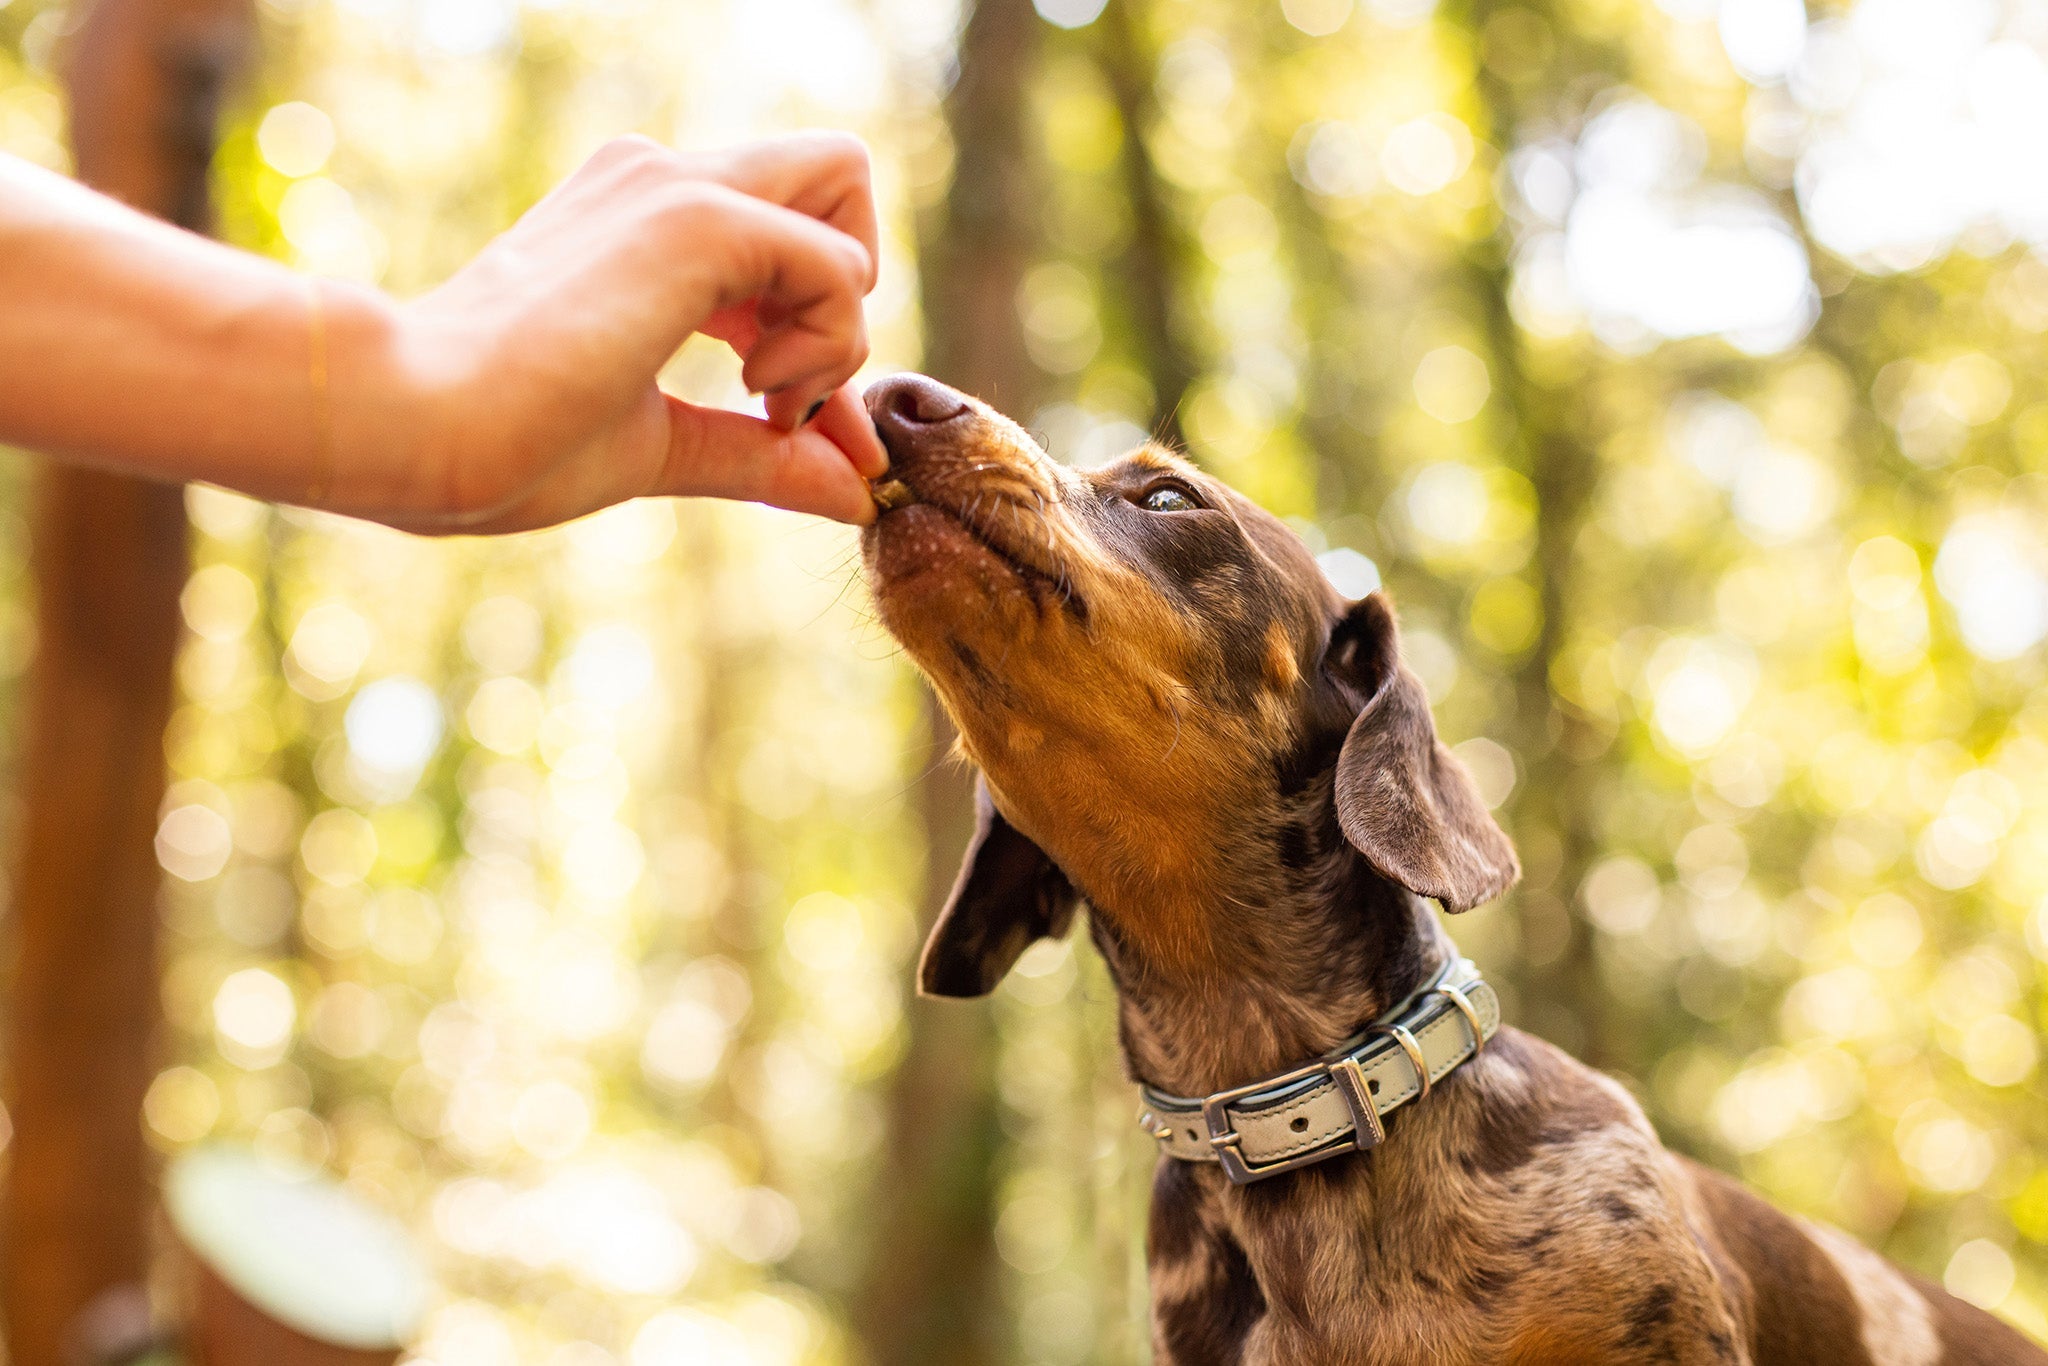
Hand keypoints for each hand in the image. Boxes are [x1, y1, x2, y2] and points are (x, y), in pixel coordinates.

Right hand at [368, 132, 887, 533]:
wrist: (414, 427)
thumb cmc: (506, 443)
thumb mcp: (662, 446)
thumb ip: (759, 456)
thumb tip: (857, 493)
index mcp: (647, 219)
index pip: (792, 228)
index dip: (824, 330)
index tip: (791, 425)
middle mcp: (665, 176)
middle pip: (836, 176)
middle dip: (847, 290)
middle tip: (783, 390)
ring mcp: (677, 184)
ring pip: (847, 192)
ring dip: (840, 319)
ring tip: (763, 398)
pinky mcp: (695, 218)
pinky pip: (838, 262)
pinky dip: (830, 341)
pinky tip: (755, 391)